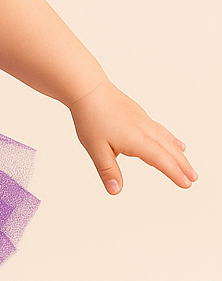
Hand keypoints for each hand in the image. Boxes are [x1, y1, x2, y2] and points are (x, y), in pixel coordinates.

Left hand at [68, 80, 196, 194]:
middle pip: (168, 150)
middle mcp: (144, 129)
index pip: (160, 160)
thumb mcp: (95, 149)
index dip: (174, 173)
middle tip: (193, 178)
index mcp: (136, 140)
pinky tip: (171, 140)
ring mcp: (143, 120)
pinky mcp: (139, 114)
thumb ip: (107, 170)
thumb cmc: (91, 117)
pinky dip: (169, 138)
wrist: (89, 90)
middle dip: (182, 165)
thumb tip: (115, 190)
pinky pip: (159, 129)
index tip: (186, 184)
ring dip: (177, 152)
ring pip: (166, 139)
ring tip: (186, 162)